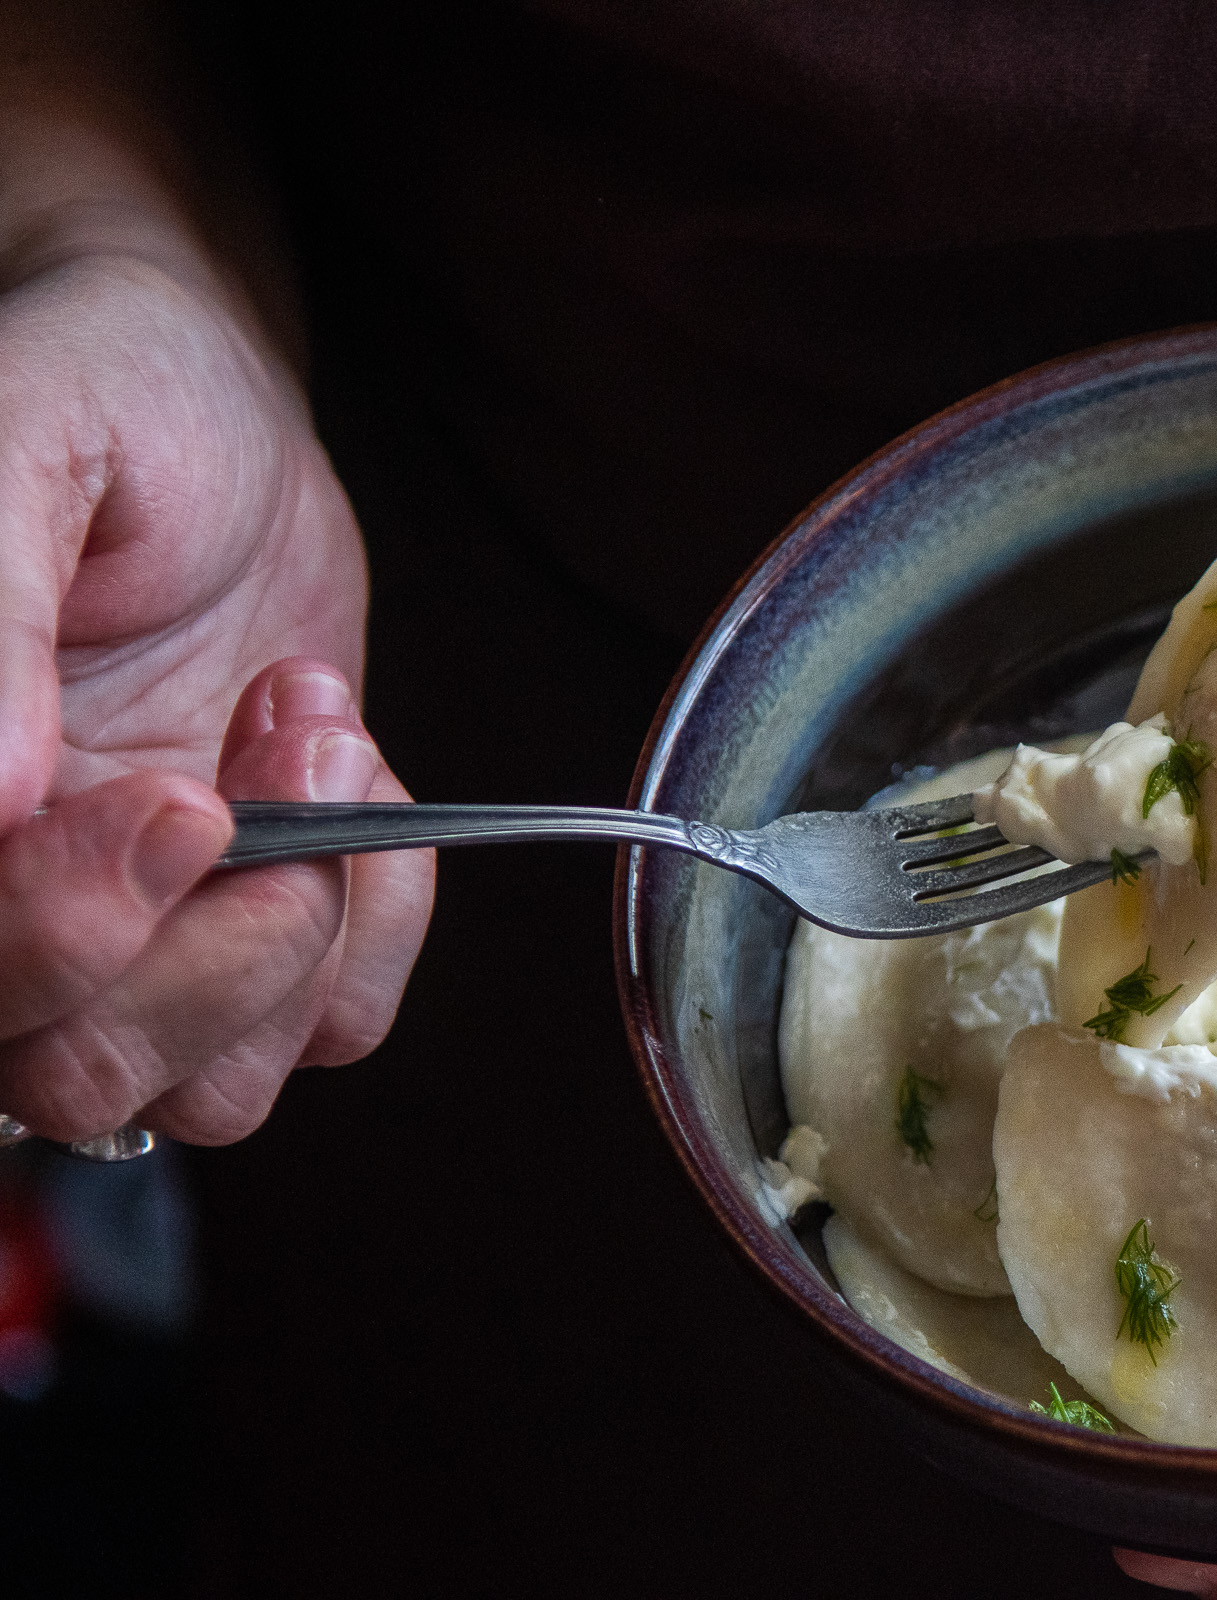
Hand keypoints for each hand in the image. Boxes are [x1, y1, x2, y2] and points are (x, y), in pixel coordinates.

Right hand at [0, 246, 431, 1144]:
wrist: (209, 403)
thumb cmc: (101, 399)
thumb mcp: (26, 447)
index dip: (66, 931)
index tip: (182, 802)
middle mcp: (3, 905)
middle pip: (72, 1076)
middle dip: (215, 943)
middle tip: (286, 745)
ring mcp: (126, 938)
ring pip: (203, 1092)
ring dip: (303, 925)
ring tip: (311, 724)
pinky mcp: (247, 925)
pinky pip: (332, 1025)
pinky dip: (382, 917)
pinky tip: (350, 762)